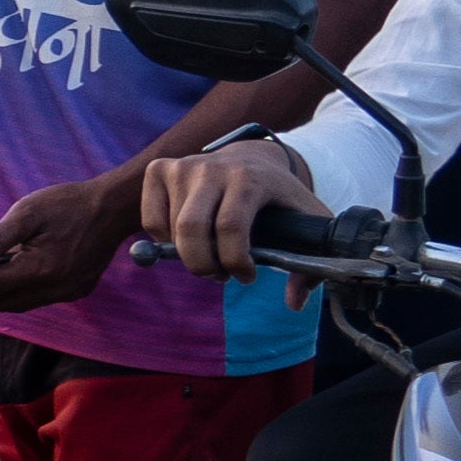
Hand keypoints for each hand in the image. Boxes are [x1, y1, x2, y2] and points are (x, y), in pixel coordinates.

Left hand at [0, 166, 144, 310]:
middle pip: (0, 302)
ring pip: (17, 305)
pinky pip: (35, 300)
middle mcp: (53, 288)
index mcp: (39, 269)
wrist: (115, 207)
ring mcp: (66, 293)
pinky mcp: (75, 291)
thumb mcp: (28, 212)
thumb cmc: (69, 204)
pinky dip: (12, 296)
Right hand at [131, 133, 325, 280]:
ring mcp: (183, 166)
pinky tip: (187, 239)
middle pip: (191, 230)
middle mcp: (213, 168)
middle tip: (220, 275)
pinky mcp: (160, 169)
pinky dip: (164, 241)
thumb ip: (308, 265)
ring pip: (172, 231)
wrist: (253, 156)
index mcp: (250, 178)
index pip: (231, 227)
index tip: (248, 276)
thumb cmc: (280, 197)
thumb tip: (294, 303)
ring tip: (209, 257)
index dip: (236, 262)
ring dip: (189, 256)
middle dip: (204, 266)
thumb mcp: (308, 222)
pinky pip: (151, 221)